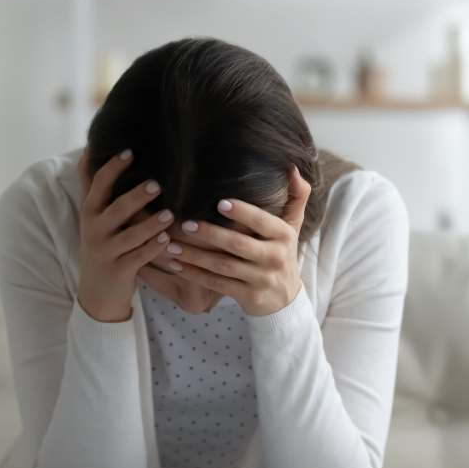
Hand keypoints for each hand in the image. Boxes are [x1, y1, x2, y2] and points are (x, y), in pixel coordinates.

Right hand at [76, 148, 173, 321]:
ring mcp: (106, 251)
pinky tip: (167, 240)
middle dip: (136, 197)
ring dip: (150, 225)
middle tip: (157, 184)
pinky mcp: (119, 270)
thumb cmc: (101, 243)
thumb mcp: (93, 214)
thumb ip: (92, 184)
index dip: (113, 168)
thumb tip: (90, 147)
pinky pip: (138, 258)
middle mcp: (95, 229)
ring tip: (169, 214)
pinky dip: (152, 249)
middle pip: (116, 210)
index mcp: (90, 211)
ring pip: (130, 236)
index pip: (99, 185)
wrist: (96, 290)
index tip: (131, 152)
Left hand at [163, 166, 310, 316]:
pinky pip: (216, 284)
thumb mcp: (293, 226)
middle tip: (185, 224)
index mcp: (283, 236)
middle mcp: (274, 257)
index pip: (262, 222)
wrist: (285, 299)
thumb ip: (296, 197)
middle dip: (209, 234)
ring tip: (172, 245)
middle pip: (238, 244)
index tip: (219, 202)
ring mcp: (261, 279)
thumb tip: (292, 167)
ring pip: (223, 265)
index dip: (242, 212)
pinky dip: (194, 275)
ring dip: (195, 255)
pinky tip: (176, 265)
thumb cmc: (282, 254)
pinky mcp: (247, 296)